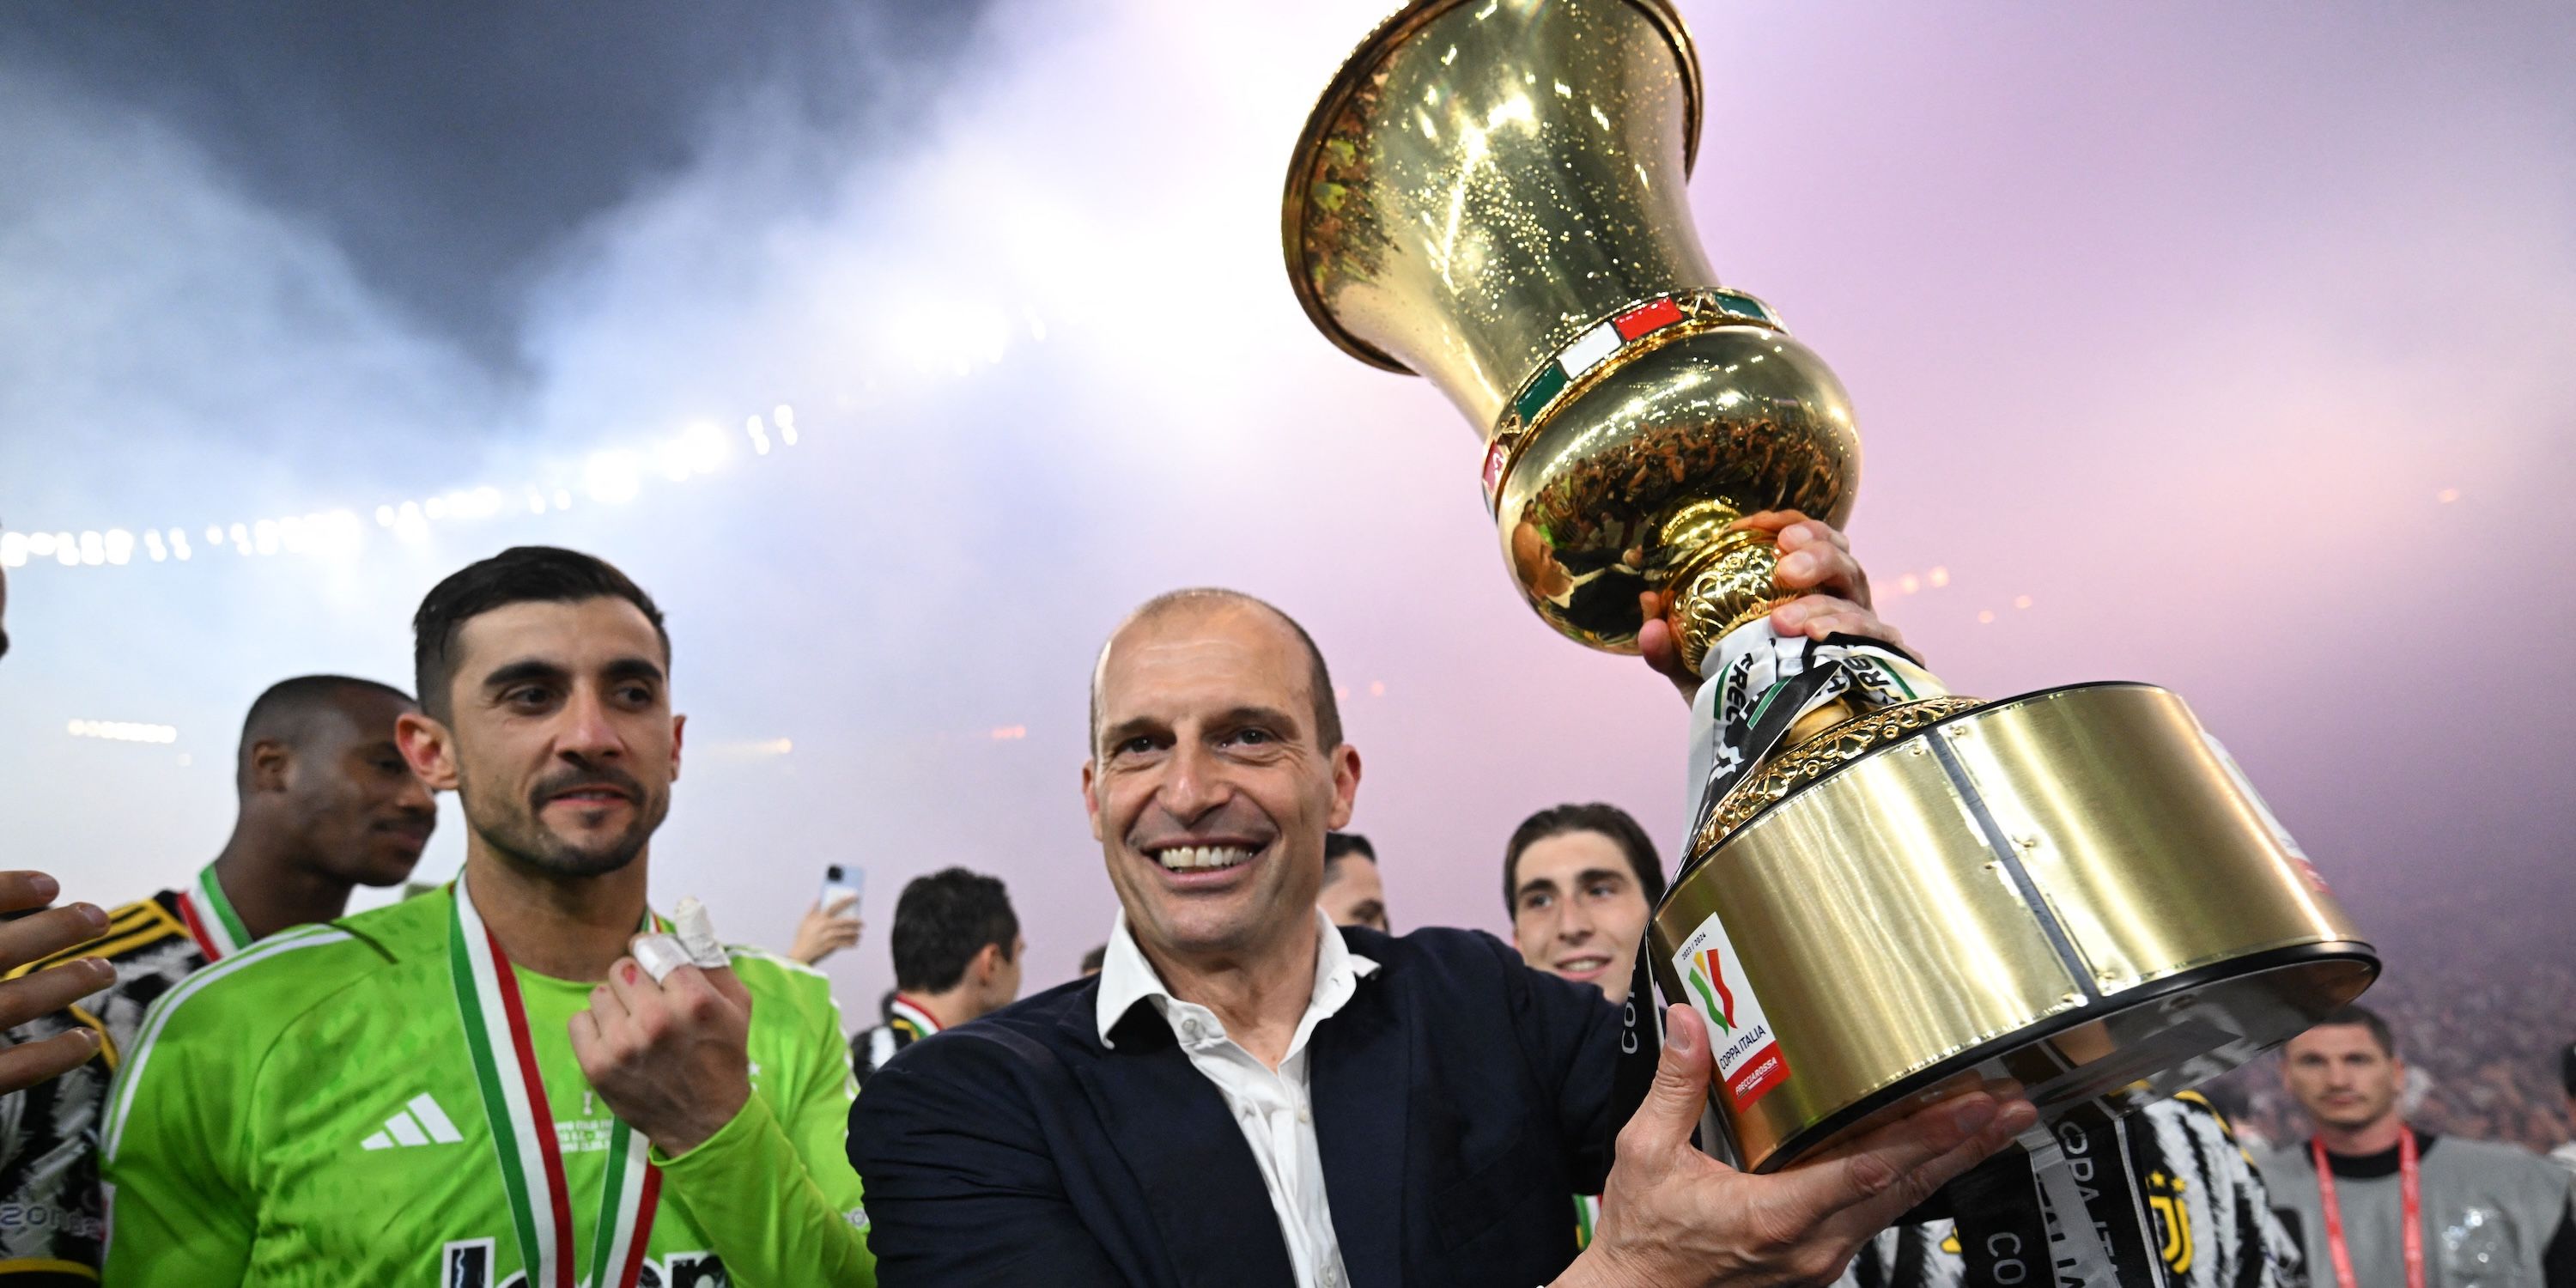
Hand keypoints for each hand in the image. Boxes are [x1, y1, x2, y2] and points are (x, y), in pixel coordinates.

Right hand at [0, 871, 115, 1094]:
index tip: (49, 884)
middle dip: (50, 932)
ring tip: (104, 969)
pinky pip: (6, 1072)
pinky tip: (86, 1040)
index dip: (3, 892)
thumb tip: (1, 908)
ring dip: (62, 984)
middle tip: (98, 916)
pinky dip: (50, 1057)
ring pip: (9, 1005)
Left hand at [570, 943, 754, 1155]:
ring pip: (599, 992)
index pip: (651, 946)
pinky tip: (618, 1042)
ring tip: (636, 1027)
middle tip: (651, 1005)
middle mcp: (657, 1019)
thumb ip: (709, 953)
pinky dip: (596, 1027)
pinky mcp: (598, 1066)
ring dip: (616, 1005)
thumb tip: (686, 906)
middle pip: (621, 967)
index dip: (652, 954)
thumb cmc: (723, 1055)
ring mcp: (624, 1045)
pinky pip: (579, 1020)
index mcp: (694, 999)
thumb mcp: (735, 1002)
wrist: (707, 1123)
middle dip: (635, 981)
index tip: (655, 967)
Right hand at [786, 895, 862, 965]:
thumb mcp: (804, 921)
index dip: (846, 900)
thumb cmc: (803, 937)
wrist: (800, 954)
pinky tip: (855, 943)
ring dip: (855, 933)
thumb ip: (812, 909)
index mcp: (820, 918)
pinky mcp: (830, 946)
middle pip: (844, 921)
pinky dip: (851, 943)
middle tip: (863, 923)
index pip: (835, 905)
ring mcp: (828, 936)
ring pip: (846, 933)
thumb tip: (818, 898)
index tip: (855, 896)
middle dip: (855, 921)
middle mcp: (825, 926)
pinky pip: (845, 943)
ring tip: (859, 933)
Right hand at [1555, 1005, 2031, 1287]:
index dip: (1927, 1137)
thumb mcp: (1647, 1154)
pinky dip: (1909, 1181)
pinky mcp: (1818, 1263)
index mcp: (1776, 1216)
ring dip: (1947, 1162)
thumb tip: (1687, 1024)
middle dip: (1963, 1145)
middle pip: (1905, 1189)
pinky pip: (1876, 1217)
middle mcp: (1811, 1245)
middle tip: (2009, 1107)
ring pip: (1898, 1205)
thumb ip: (1676, 1086)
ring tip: (1989, 1126)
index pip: (1869, 1171)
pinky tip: (1931, 1156)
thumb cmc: (1643, 1238)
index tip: (1969, 1107)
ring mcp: (1820, 1259)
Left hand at [1638, 511, 1911, 702]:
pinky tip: (1819, 641)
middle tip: (1783, 564)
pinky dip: (1849, 636)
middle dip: (1815, 552)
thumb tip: (1648, 612)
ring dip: (1823, 601)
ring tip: (1783, 620)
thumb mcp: (1704, 680)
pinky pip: (1881, 645)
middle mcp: (1844, 610)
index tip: (1750, 527)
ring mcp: (1870, 640)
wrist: (1784, 770)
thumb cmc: (1750, 711)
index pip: (1809, 541)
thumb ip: (1672, 650)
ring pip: (1860, 600)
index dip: (1786, 524)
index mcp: (1808, 595)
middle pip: (1843, 561)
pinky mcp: (1892, 673)